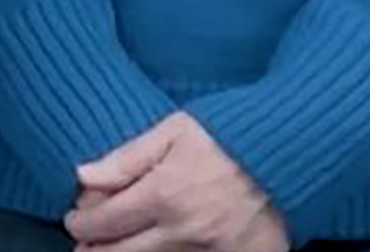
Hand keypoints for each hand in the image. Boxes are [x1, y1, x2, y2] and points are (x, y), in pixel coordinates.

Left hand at [64, 112, 282, 251]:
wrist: (294, 151)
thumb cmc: (231, 134)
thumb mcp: (176, 131)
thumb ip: (128, 157)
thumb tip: (82, 176)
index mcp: (165, 194)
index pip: (104, 222)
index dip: (81, 223)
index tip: (76, 220)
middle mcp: (185, 230)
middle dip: (95, 250)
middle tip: (85, 245)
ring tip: (112, 250)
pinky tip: (159, 250)